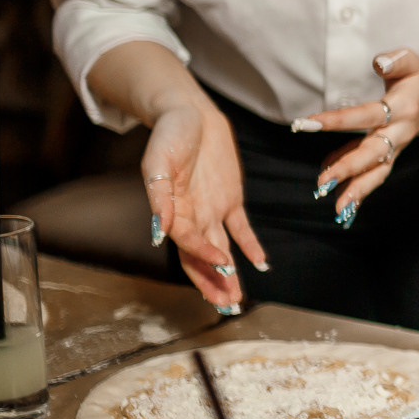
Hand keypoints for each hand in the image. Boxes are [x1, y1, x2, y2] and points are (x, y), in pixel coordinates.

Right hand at [142, 102, 264, 309]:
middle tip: (226, 305)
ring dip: (228, 274)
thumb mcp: (158, 161)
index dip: (203, 256)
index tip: (222, 268)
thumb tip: (159, 230)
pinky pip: (241, 229)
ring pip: (220, 249)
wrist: (189, 113)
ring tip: (236, 298)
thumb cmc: (169, 134)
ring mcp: (211, 209)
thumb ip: (159, 196)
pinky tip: (260, 264)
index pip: (187, 242)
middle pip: (201, 256)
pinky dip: (250, 246)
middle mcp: (192, 215)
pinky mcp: (229, 200)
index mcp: (172, 209)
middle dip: (212, 281)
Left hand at [292, 49, 418, 218]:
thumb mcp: (412, 62)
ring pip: (378, 173)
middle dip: (349, 169)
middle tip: (322, 183)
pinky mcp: (388, 157)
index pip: (368, 115)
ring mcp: (395, 149)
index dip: (339, 120)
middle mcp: (399, 133)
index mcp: (402, 109)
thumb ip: (396, 60)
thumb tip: (379, 61)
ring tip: (339, 211)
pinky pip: (373, 173)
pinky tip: (335, 195)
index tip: (308, 123)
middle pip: (374, 153)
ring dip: (358, 191)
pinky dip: (356, 186)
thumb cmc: (417, 78)